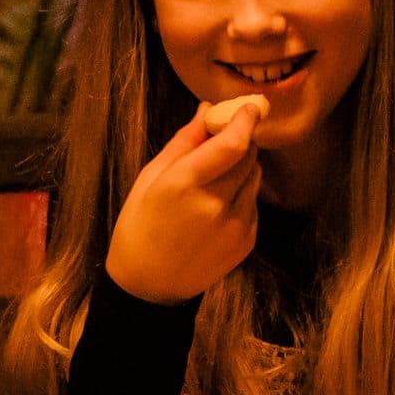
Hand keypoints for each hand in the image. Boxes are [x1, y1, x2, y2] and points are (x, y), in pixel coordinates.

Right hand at [103, 101, 263, 304]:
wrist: (149, 286)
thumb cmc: (139, 225)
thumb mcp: (150, 178)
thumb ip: (183, 142)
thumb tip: (208, 109)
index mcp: (184, 184)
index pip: (232, 144)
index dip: (246, 120)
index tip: (249, 107)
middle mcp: (215, 204)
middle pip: (248, 156)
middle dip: (241, 140)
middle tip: (225, 139)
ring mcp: (235, 226)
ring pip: (254, 177)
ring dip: (242, 168)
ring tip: (215, 179)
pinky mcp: (246, 241)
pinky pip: (253, 202)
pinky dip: (241, 195)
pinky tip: (216, 208)